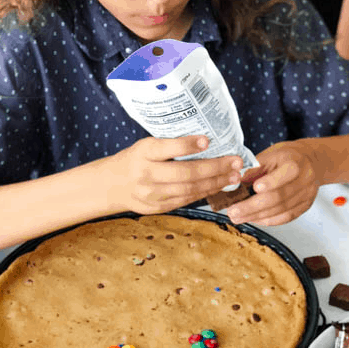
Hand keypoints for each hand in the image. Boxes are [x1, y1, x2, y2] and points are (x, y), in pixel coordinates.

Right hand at [101, 135, 243, 213]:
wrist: (112, 185)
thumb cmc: (136, 160)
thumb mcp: (146, 145)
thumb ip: (170, 145)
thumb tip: (207, 142)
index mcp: (143, 152)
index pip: (168, 148)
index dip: (188, 145)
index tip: (208, 140)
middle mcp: (146, 174)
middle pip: (186, 173)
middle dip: (215, 168)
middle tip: (236, 163)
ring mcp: (151, 194)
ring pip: (189, 190)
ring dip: (215, 183)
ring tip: (233, 176)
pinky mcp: (157, 207)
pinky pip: (185, 200)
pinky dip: (204, 193)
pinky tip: (218, 186)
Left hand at [227, 140, 319, 225]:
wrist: (310, 161)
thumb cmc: (287, 157)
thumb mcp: (270, 155)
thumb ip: (255, 168)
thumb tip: (237, 182)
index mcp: (296, 163)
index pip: (287, 173)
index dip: (271, 182)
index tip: (254, 188)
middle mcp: (305, 180)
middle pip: (279, 197)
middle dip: (253, 206)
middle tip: (234, 212)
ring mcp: (306, 195)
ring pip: (280, 210)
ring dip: (257, 216)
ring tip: (238, 217)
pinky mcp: (305, 206)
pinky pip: (285, 217)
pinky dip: (268, 220)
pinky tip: (254, 219)